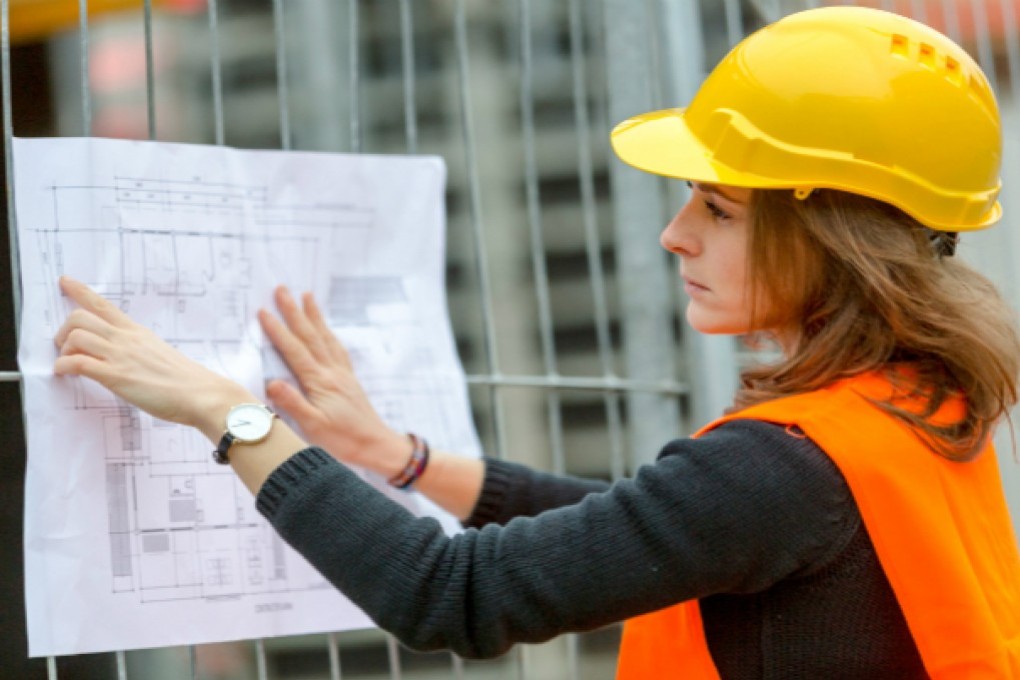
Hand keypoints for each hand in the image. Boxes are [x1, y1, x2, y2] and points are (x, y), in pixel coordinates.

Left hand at [53, 276, 253, 437]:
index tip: (65, 281)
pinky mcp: (116, 376)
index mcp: (137, 332)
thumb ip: (138, 350)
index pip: (104, 305)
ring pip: (75, 336)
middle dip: (63, 330)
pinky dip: (64, 366)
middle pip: (80, 317)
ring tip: (67, 362)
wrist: (200, 393)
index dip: (80, 291)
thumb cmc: (185, 379)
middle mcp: (126, 339)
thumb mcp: (159, 353)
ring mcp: (120, 356)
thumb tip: (125, 356)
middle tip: (66, 347)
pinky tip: (64, 373)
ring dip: (63, 349)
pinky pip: (78, 362)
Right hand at [259, 287, 406, 470]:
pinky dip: (329, 334)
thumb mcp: (313, 426)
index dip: (278, 330)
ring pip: (325, 337)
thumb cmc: (343, 440)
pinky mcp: (349, 379)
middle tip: (282, 289)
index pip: (294, 350)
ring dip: (314, 316)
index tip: (263, 311)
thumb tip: (271, 382)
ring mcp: (342, 373)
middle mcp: (332, 372)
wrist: (375, 445)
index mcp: (320, 382)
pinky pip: (337, 348)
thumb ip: (292, 403)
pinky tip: (326, 330)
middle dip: (295, 311)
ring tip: (307, 296)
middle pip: (310, 335)